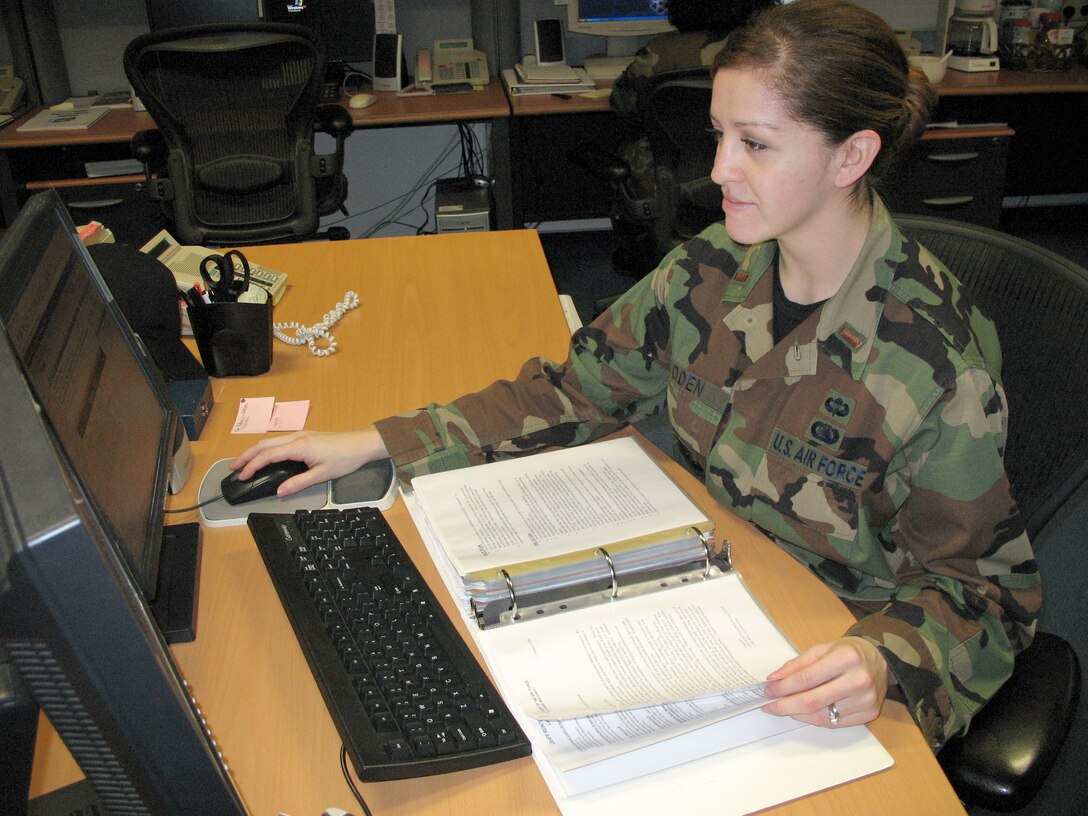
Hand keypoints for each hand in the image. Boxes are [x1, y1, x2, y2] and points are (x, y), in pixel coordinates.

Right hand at [229, 427, 389, 496]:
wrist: (362, 444)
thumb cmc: (345, 458)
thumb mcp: (322, 475)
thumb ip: (298, 483)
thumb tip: (279, 491)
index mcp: (299, 446)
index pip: (267, 455)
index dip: (252, 466)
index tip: (241, 476)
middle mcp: (297, 437)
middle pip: (264, 444)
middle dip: (246, 455)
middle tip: (233, 468)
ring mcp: (301, 434)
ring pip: (271, 441)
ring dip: (255, 451)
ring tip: (244, 462)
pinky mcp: (306, 436)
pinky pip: (280, 441)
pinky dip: (267, 448)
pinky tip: (266, 456)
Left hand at [760, 636, 888, 728]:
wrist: (880, 661)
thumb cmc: (848, 652)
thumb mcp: (822, 649)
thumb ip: (797, 664)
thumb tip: (774, 680)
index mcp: (846, 658)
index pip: (807, 678)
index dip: (783, 687)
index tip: (768, 690)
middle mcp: (859, 680)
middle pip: (813, 701)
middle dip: (785, 705)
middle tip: (769, 706)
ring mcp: (866, 700)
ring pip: (822, 716)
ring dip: (798, 714)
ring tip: (785, 707)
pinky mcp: (869, 715)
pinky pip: (834, 724)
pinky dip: (814, 719)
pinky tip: (804, 712)